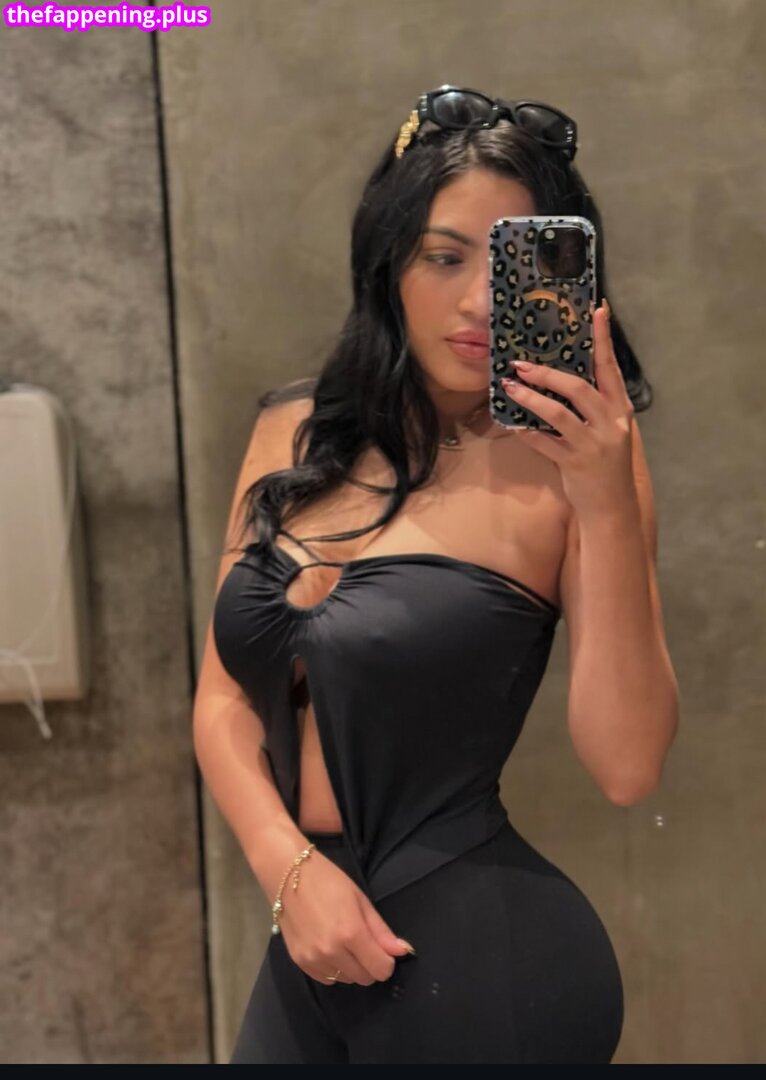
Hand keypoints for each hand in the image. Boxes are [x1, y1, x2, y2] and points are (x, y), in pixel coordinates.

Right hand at [278, 850, 414, 985]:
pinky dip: (333, 969)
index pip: (381, 969)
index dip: (387, 961)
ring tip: (343, 942)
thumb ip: (381, 931)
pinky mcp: (299, 963)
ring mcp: (313, 959)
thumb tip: (402, 951)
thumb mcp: (360, 900)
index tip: (382, 948)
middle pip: (365, 978)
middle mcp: (331, 952)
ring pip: (346, 980)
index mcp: (350, 933)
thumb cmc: (328, 881)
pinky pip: (326, 979)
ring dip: (351, 967)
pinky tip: (329, 948)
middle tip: (363, 942)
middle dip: (370, 964)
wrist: (288, 875)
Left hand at [499, 300, 636, 522]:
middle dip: (547, 373)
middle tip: (520, 364)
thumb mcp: (608, 429)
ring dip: (530, 398)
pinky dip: (526, 431)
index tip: (598, 310)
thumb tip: (562, 376)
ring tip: (510, 387)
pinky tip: (511, 423)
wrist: (612, 507)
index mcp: (621, 410)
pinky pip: (544, 442)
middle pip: (578, 387)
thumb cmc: (606, 464)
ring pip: (558, 413)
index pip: (611, 368)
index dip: (604, 339)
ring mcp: (593, 444)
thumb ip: (594, 405)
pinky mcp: (575, 464)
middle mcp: (611, 424)